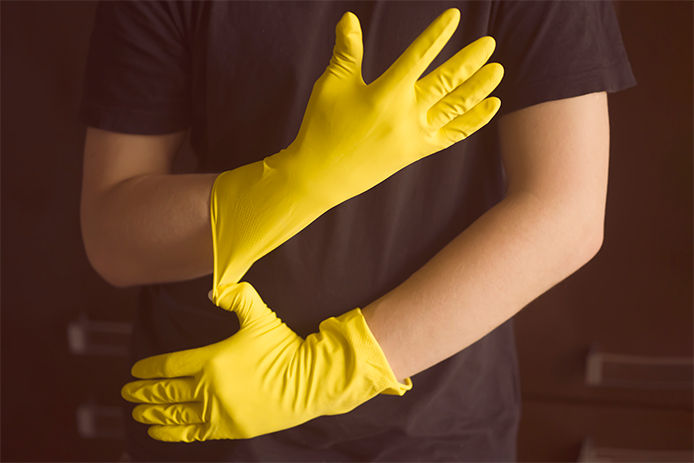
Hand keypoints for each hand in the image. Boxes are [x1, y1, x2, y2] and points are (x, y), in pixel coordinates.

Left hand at [121, 282, 409, 441]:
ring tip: (137, 412)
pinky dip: (171, 434)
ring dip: (153, 413)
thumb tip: (214, 289)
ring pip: (175, 415)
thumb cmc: (285, 348)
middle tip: (127, 392)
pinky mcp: (231, 429)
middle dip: (143, 392)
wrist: (310, 381)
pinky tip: (157, 432)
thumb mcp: (262, 317)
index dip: (149, 369)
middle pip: (167, 392)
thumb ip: (238, 297)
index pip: (170, 366)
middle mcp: (210, 389)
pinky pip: (192, 434)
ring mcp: (219, 412)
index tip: (136, 370)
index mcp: (212, 361)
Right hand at [210, 8, 503, 286]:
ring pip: (456, 107)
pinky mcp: (416, 152)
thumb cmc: (322, 127)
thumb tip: (350, 18)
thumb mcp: (330, 85)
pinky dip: (474, 120)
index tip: (455, 16)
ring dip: (479, 87)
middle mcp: (406, 113)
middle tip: (489, 43)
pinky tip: (490, 106)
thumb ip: (346, 51)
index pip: (418, 55)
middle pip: (447, 81)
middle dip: (471, 60)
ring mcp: (415, 135)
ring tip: (497, 70)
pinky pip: (453, 135)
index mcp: (385, 92)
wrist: (321, 177)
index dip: (438, 34)